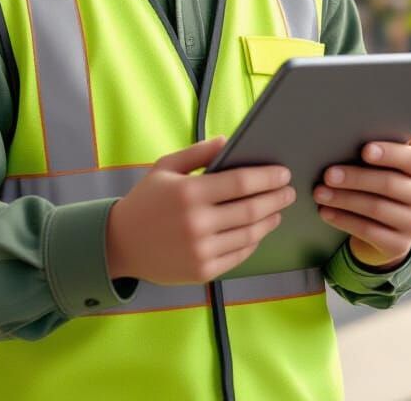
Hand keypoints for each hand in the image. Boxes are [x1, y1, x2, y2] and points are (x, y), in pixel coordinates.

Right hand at [105, 137, 296, 284]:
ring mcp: (200, 250)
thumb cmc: (147, 200)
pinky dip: (253, 242)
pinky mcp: (202, 271)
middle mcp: (196, 223)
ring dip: (269, 221)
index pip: (240, 182)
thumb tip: (228, 140)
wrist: (121, 243)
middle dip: (276, 199)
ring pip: (248, 234)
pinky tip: (258, 230)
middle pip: (250, 209)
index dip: (267, 177)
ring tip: (277, 211)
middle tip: (289, 192)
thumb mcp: (166, 166)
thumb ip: (198, 152)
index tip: (283, 173)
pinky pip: (238, 255)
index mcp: (188, 193)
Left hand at [315, 141, 410, 270]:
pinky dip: (343, 220)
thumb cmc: (379, 179)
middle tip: (327, 174)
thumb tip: (366, 114)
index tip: (364, 150)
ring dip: (343, 199)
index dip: (388, 153)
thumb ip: (383, 144)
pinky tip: (325, 212)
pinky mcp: (399, 245)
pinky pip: (368, 231)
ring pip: (376, 209)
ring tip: (319, 192)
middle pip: (389, 184)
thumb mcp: (385, 163)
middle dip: (355, 178)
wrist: (385, 226)